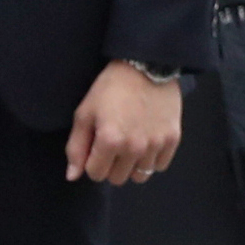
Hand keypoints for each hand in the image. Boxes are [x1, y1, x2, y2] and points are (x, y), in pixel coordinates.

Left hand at [67, 61, 183, 184]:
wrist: (147, 66)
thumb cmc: (111, 87)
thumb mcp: (85, 112)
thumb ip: (76, 147)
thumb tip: (72, 176)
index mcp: (109, 141)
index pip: (95, 174)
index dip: (92, 161)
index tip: (96, 145)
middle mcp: (133, 148)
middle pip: (117, 179)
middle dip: (110, 165)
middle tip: (113, 144)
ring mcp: (155, 145)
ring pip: (139, 176)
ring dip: (131, 165)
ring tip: (130, 145)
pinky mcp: (172, 139)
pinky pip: (159, 166)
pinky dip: (151, 159)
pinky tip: (146, 142)